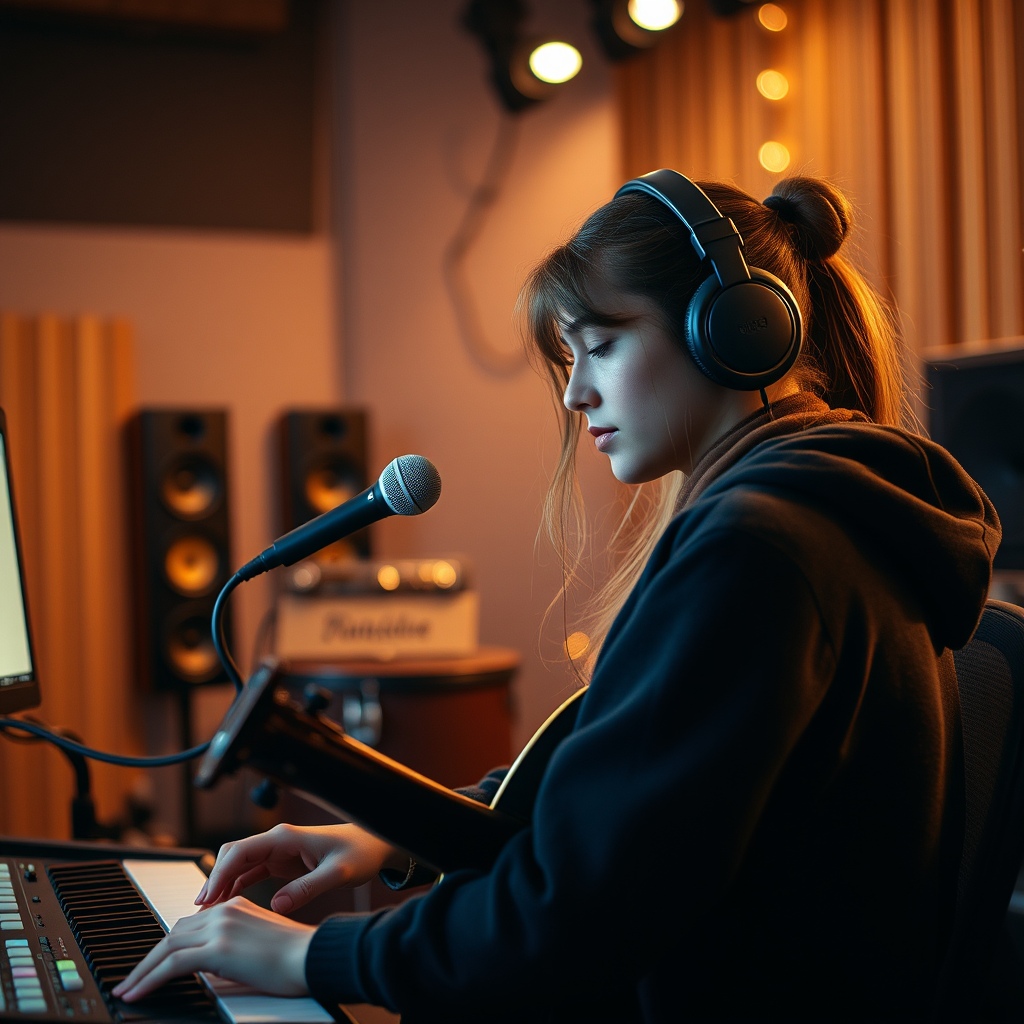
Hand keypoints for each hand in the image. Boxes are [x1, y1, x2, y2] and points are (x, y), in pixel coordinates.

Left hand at [112, 897, 313, 1002]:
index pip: (189, 924)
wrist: (312, 956)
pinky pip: (173, 964)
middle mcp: (224, 911)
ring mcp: (220, 927)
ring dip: (142, 970)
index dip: (165, 947)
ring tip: (127, 990)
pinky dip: (149, 978)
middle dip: (148, 958)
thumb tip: (211, 966)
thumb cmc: (295, 956)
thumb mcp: (258, 943)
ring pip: (167, 947)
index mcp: (234, 906)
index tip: (151, 965)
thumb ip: (232, 945)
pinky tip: (137, 992)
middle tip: (131, 979)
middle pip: (173, 933)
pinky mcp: (218, 948)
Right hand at [195, 822, 407, 913]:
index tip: (207, 898)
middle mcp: (277, 841)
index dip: (220, 874)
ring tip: (207, 913)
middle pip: (233, 855)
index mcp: (286, 838)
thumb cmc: (360, 853)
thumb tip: (278, 906)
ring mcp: (278, 851)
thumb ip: (309, 888)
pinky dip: (236, 887)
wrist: (374, 844)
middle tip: (200, 910)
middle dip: (214, 879)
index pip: (241, 851)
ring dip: (222, 885)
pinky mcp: (281, 862)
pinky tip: (226, 904)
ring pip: (238, 865)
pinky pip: (250, 873)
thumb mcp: (339, 873)